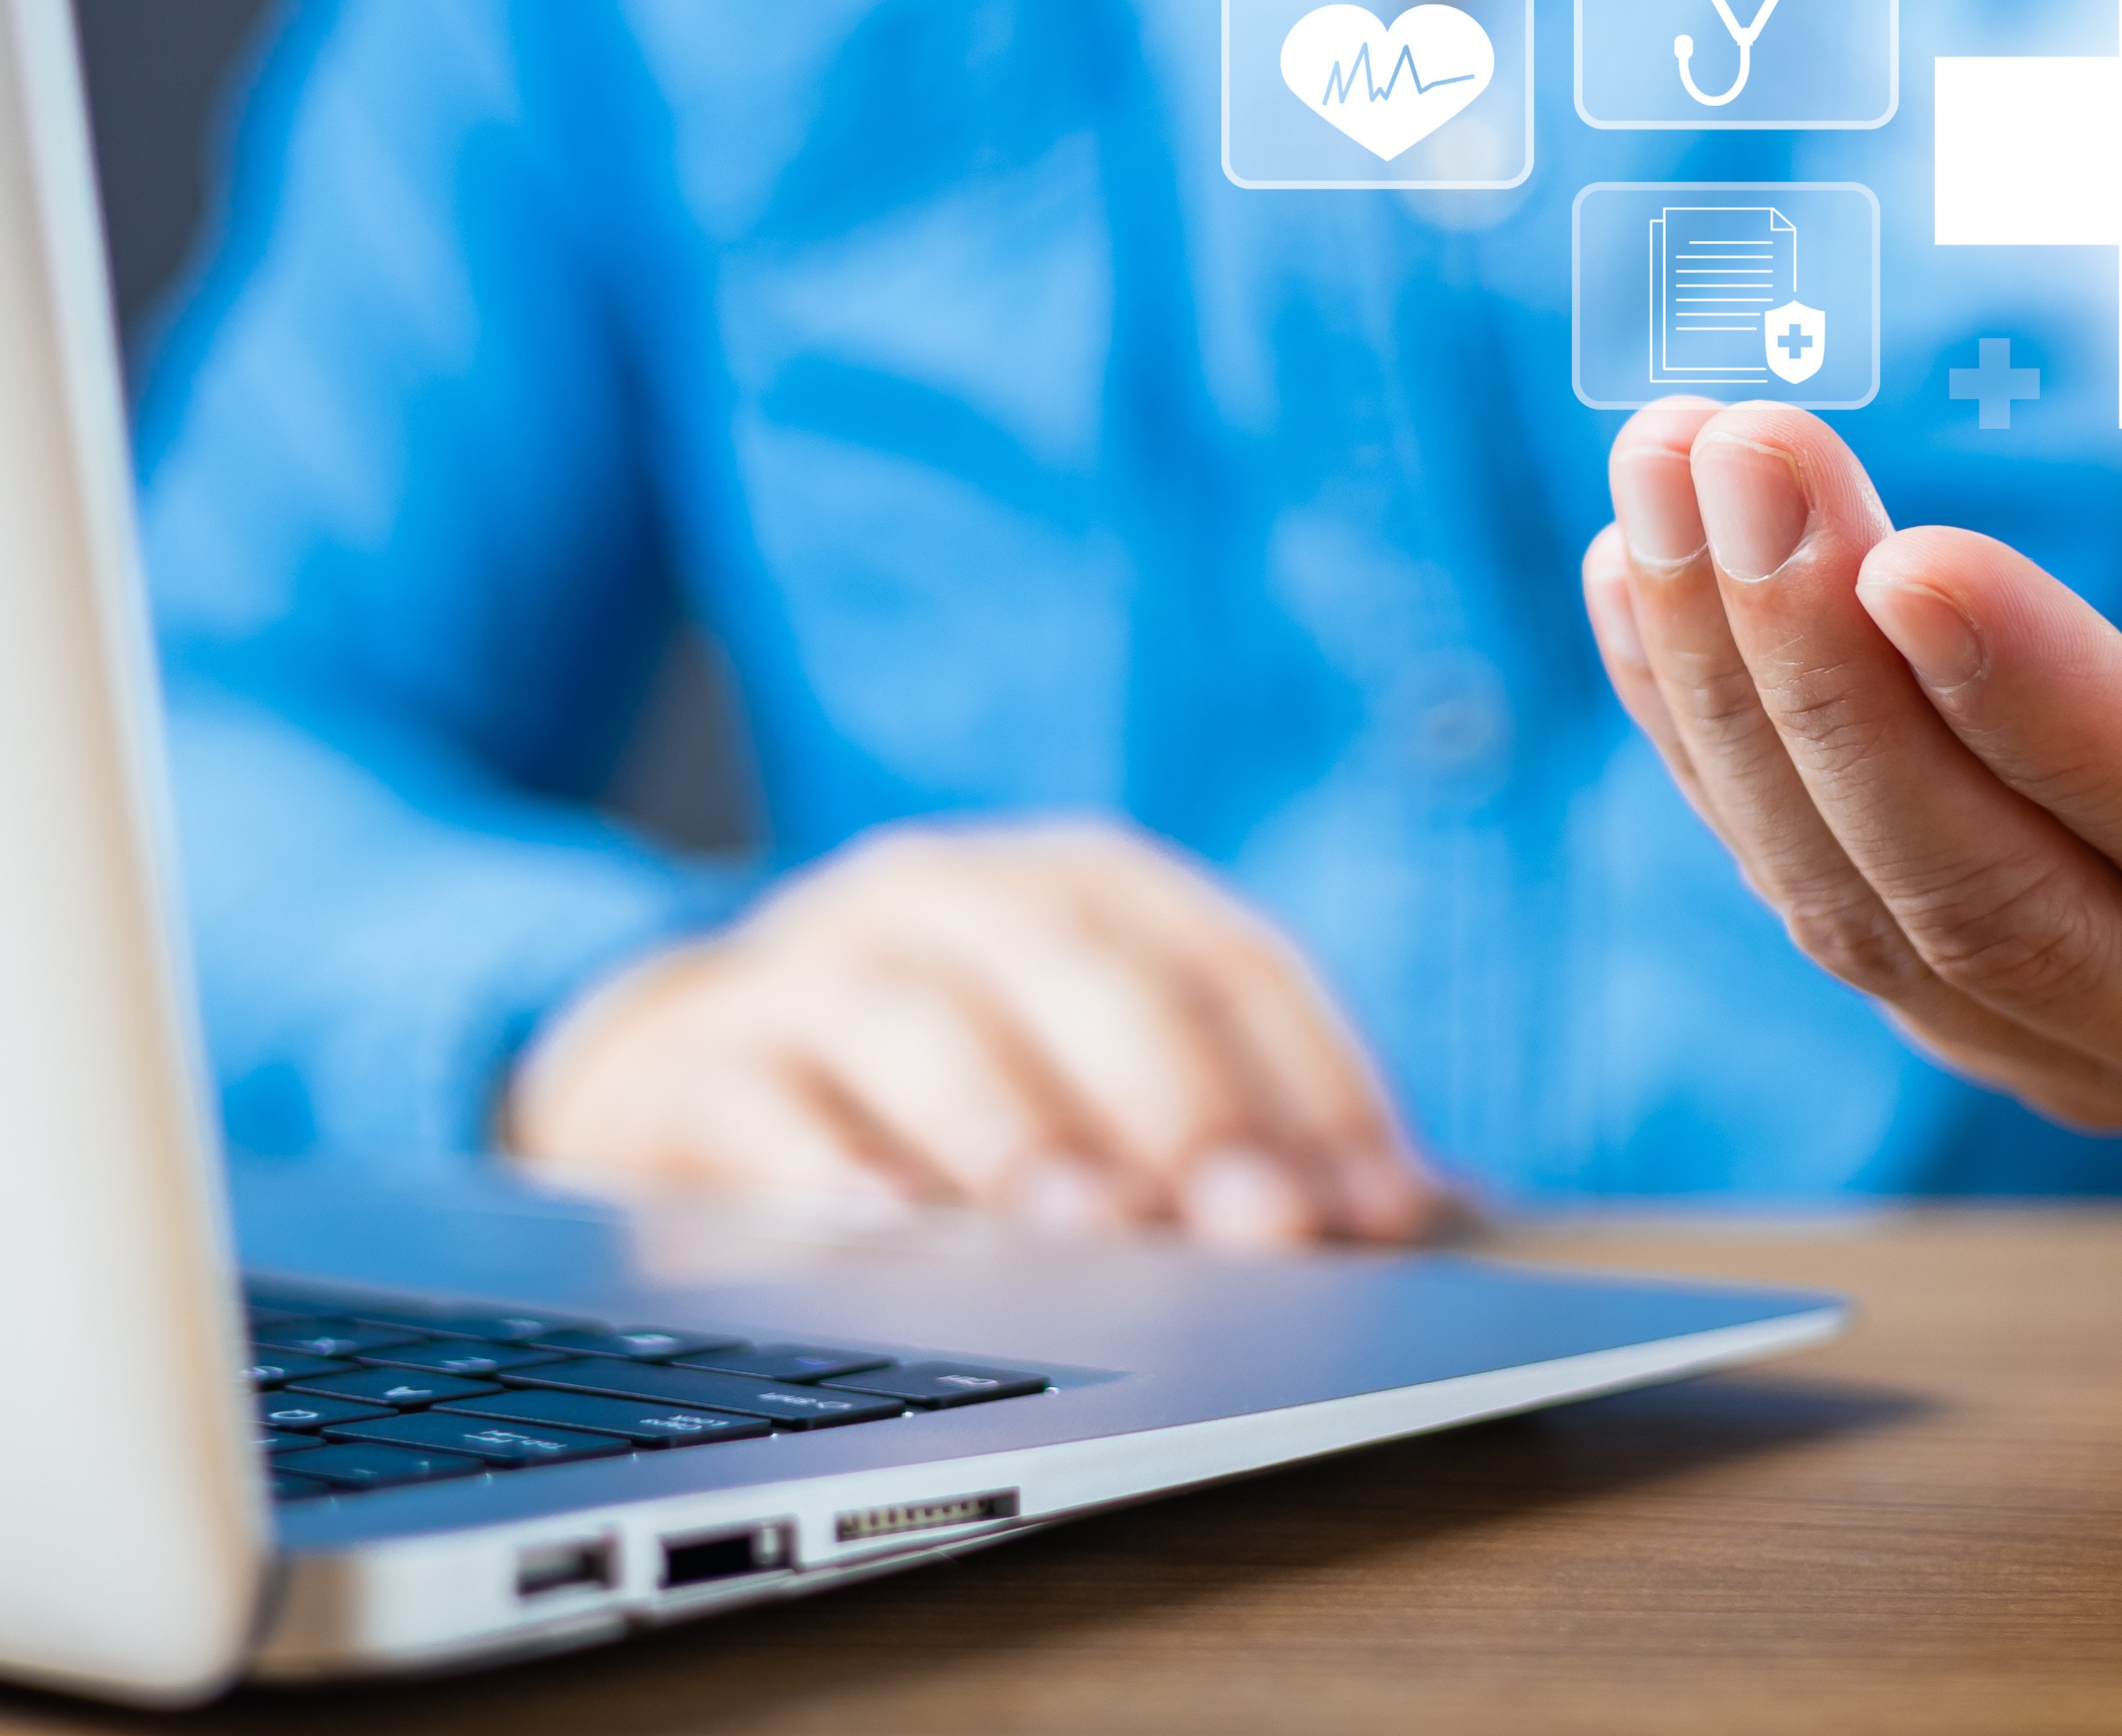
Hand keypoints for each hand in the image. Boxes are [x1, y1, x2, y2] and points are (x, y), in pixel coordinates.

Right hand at [502, 819, 1439, 1245]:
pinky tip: (892, 1237)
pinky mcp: (694, 1060)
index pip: (1227, 963)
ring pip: (926, 1030)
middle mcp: (951, 896)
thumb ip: (1235, 1121)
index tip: (1381, 1215)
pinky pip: (763, 1107)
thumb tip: (1443, 1222)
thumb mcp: (1084, 1066)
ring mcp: (813, 966)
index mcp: (1078, 885)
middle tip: (1259, 1234)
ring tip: (1091, 1235)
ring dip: (1018, 1135)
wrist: (677, 1064)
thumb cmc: (945, 1085)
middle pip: (1088, 979)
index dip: (1317, 1085)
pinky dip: (829, 1170)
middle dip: (1187, 1109)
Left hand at [1580, 397, 2121, 1164]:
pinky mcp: (2002, 1010)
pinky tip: (1648, 585)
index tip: (1908, 550)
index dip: (2069, 715)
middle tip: (1733, 444)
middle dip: (1838, 671)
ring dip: (1742, 696)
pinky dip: (1717, 746)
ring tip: (1665, 477)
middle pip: (2010, 891)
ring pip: (1882, 911)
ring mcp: (2119, 1044)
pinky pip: (1826, 901)